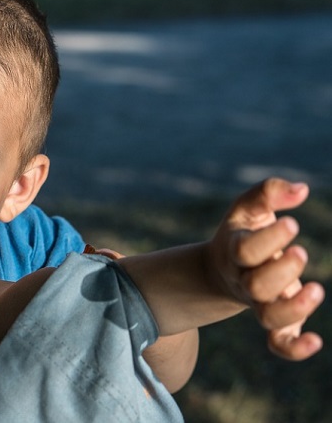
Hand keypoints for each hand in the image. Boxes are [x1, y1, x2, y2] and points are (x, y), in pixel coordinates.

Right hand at [208, 178, 324, 359]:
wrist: (223, 270)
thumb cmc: (243, 232)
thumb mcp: (247, 208)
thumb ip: (268, 193)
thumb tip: (301, 190)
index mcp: (235, 251)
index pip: (246, 250)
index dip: (269, 239)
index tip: (293, 223)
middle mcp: (245, 280)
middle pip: (256, 286)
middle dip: (281, 271)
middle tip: (300, 252)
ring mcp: (259, 303)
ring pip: (268, 317)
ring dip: (292, 308)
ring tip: (316, 289)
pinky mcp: (275, 321)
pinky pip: (278, 342)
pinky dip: (294, 348)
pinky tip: (316, 342)